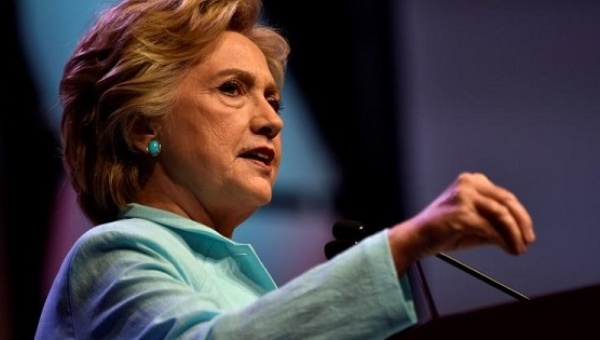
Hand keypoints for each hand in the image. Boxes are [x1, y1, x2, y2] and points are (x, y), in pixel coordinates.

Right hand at [390, 172, 534, 265]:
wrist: (416, 238)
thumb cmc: (442, 231)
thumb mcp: (474, 223)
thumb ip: (494, 223)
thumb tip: (520, 234)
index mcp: (471, 181)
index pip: (504, 196)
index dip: (520, 215)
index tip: (526, 232)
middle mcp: (468, 183)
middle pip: (507, 201)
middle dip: (521, 223)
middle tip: (528, 241)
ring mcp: (464, 196)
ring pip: (502, 215)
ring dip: (514, 235)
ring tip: (518, 249)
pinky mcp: (462, 213)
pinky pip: (491, 228)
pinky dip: (503, 241)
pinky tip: (508, 249)